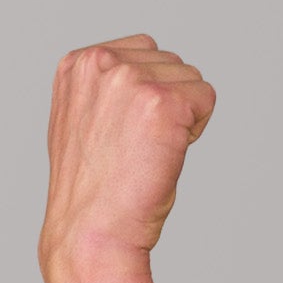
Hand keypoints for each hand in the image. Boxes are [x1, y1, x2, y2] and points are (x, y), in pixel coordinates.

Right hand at [40, 33, 215, 282]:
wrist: (91, 231)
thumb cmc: (92, 192)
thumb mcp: (82, 123)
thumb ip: (104, 89)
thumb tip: (137, 75)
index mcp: (76, 63)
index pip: (142, 51)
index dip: (148, 93)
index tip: (127, 132)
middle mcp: (100, 62)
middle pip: (170, 61)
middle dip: (168, 101)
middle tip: (140, 148)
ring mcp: (131, 79)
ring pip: (191, 78)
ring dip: (184, 116)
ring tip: (150, 153)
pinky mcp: (164, 102)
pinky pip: (206, 99)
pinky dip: (198, 129)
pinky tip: (167, 155)